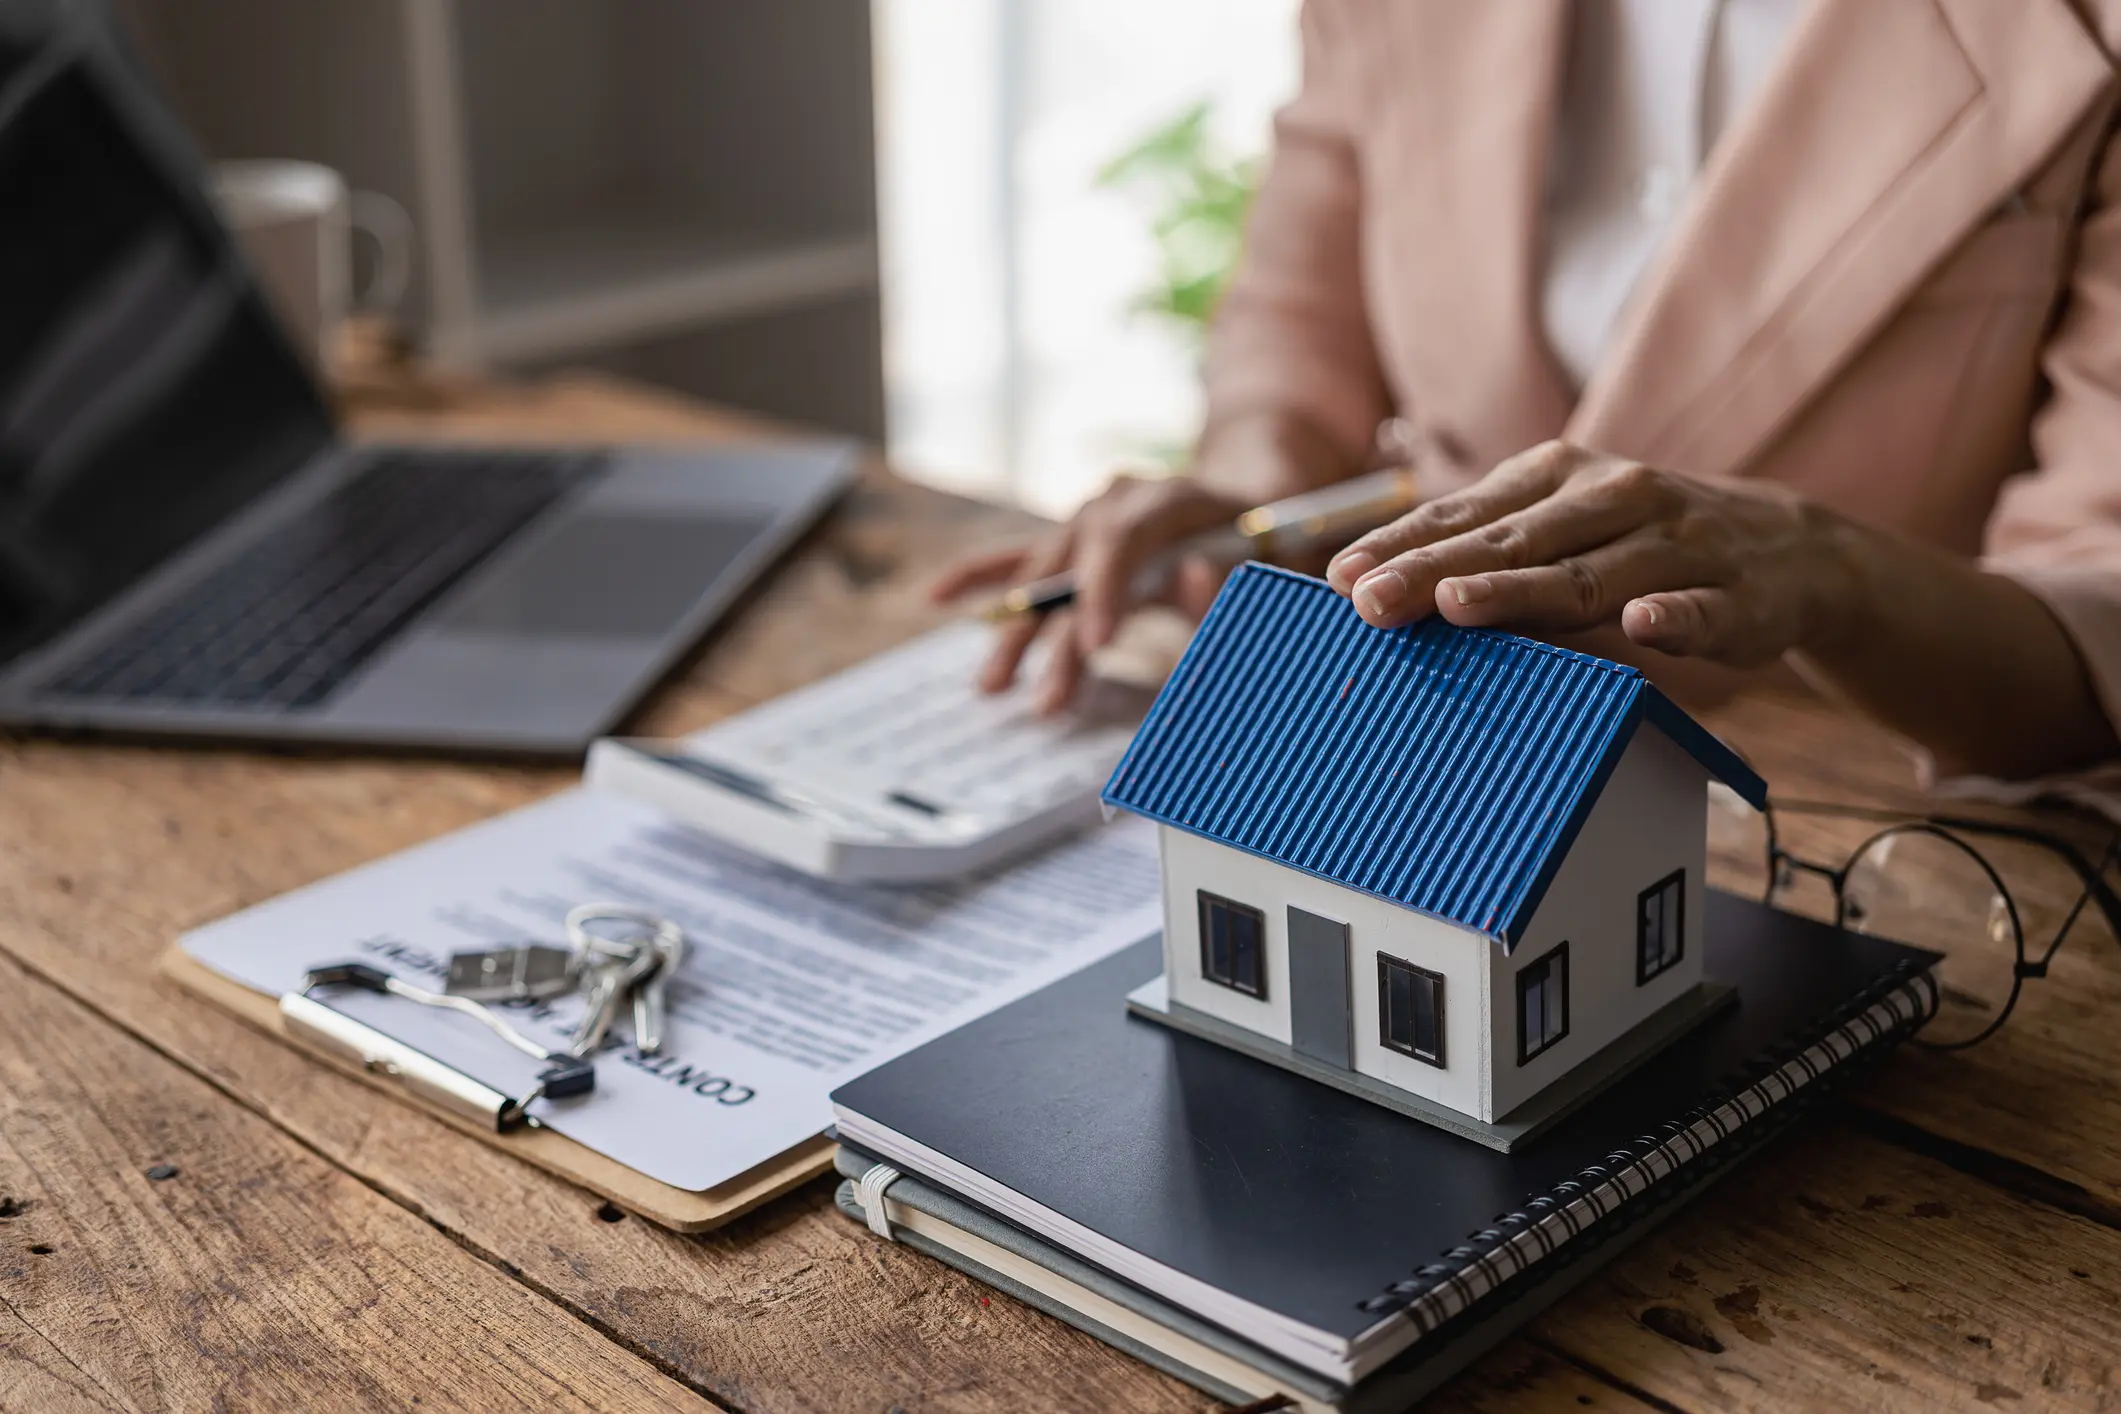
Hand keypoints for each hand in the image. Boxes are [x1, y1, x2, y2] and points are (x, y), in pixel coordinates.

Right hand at [929, 474, 1250, 709]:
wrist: (1256, 495)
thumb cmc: (1268, 538)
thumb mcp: (1269, 558)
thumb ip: (1232, 576)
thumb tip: (1190, 582)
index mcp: (1168, 497)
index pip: (1123, 540)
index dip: (1104, 591)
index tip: (1095, 646)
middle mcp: (1117, 499)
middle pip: (1074, 566)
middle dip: (1058, 638)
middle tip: (1050, 700)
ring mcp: (1088, 516)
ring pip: (1043, 576)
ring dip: (1019, 633)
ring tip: (993, 687)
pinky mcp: (1074, 540)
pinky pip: (1021, 556)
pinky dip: (981, 575)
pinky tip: (936, 596)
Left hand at [1324, 441, 1853, 666]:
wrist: (1786, 546)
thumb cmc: (1639, 542)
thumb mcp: (1561, 528)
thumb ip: (1481, 548)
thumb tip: (1370, 583)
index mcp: (1559, 479)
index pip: (1466, 514)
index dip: (1402, 545)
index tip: (1340, 578)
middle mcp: (1614, 499)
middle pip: (1512, 542)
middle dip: (1435, 571)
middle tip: (1371, 603)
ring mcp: (1676, 547)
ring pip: (1592, 574)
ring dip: (1525, 591)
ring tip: (1461, 606)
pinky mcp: (1735, 597)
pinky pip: (1699, 609)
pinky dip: (1672, 617)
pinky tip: (1643, 626)